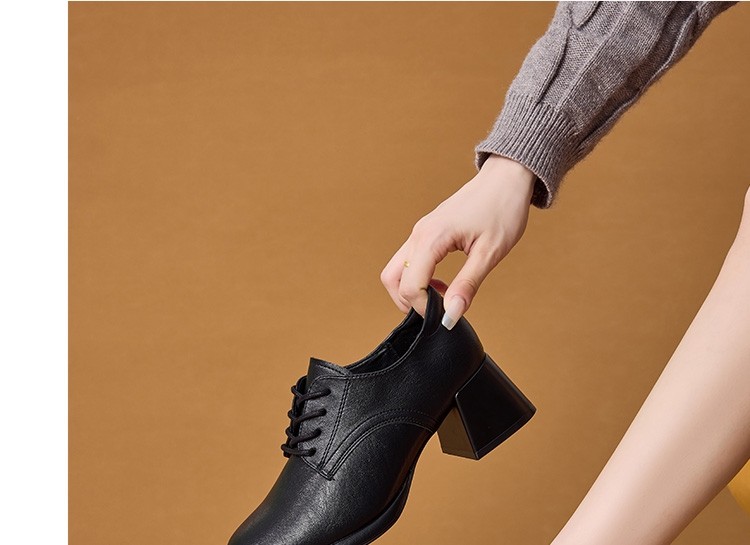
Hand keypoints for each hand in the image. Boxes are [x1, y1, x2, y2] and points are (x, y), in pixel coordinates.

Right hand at [380, 155, 534, 328]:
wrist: (506, 179)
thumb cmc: (503, 210)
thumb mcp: (490, 254)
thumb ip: (467, 286)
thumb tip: (450, 317)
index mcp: (432, 238)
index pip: (410, 286)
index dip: (424, 308)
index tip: (447, 315)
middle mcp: (419, 234)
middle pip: (391, 278)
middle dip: (408, 302)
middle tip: (437, 311)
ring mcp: (419, 232)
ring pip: (395, 270)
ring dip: (411, 290)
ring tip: (441, 297)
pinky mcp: (425, 232)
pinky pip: (407, 261)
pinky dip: (417, 278)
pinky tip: (442, 283)